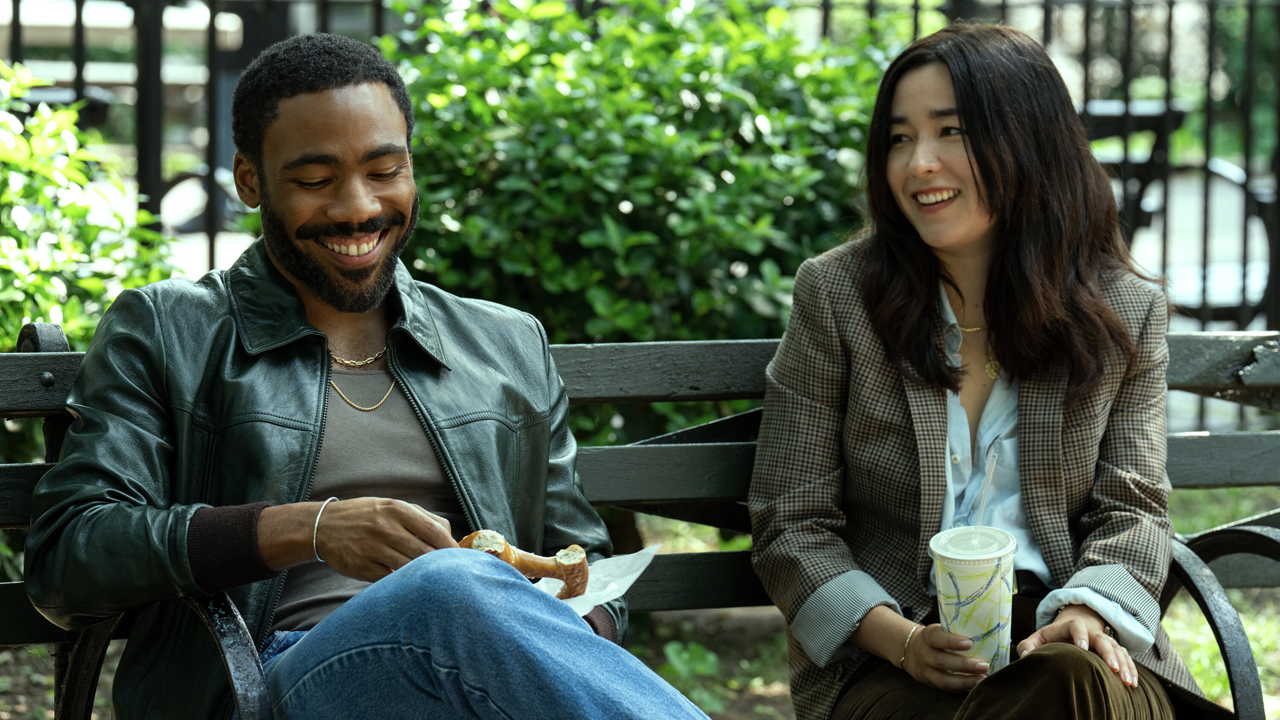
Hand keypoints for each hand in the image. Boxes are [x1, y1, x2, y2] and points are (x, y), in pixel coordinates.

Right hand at [259, 498, 457, 580]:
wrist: (325, 526)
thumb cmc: (367, 516)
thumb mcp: (394, 506)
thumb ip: (424, 518)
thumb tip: (452, 536)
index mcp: (398, 510)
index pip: (436, 531)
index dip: (453, 548)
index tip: (463, 559)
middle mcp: (385, 527)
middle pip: (426, 553)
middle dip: (442, 566)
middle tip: (453, 574)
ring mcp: (373, 548)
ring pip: (410, 569)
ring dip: (424, 576)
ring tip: (435, 581)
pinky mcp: (363, 567)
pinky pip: (391, 579)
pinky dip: (402, 582)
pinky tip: (409, 584)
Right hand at [901, 624, 989, 691]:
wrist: (909, 651)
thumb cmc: (935, 638)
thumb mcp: (939, 629)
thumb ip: (957, 631)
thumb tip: (991, 633)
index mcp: (926, 636)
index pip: (936, 638)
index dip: (951, 641)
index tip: (969, 643)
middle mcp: (923, 654)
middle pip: (940, 661)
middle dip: (964, 665)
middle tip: (984, 666)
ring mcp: (925, 671)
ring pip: (942, 679)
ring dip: (964, 681)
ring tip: (982, 679)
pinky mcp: (930, 683)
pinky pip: (946, 688)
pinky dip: (961, 688)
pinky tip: (975, 686)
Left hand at [1016, 604, 1138, 687]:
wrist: (1072, 629)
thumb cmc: (1053, 637)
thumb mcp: (1038, 638)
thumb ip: (1028, 645)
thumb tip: (1025, 656)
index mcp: (1071, 625)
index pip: (1076, 626)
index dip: (1080, 635)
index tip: (1082, 648)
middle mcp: (1091, 632)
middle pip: (1102, 639)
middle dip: (1108, 653)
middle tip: (1112, 668)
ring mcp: (1104, 640)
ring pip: (1117, 650)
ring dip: (1123, 664)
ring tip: (1127, 681)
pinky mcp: (1113, 650)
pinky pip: (1125, 658)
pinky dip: (1130, 669)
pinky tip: (1133, 682)